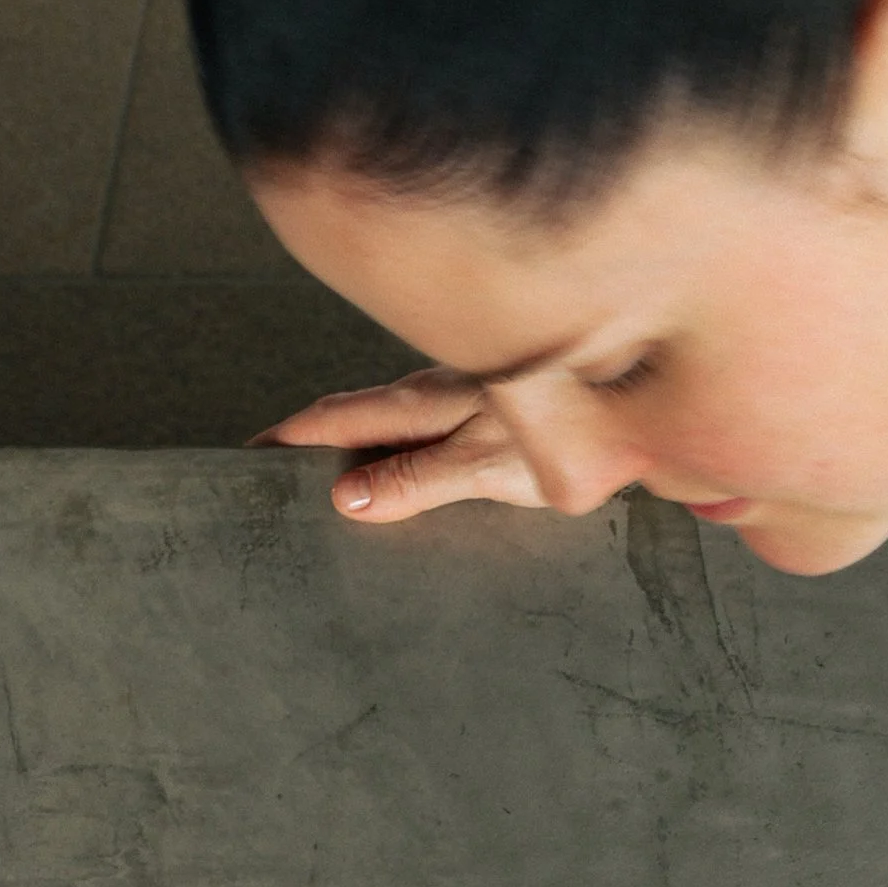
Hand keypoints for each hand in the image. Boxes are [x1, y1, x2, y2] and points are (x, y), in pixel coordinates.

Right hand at [251, 371, 551, 524]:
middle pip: (357, 414)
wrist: (639, 414)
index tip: (248, 456)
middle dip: (310, 437)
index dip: (290, 439)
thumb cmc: (572, 436)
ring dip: (355, 440)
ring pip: (392, 416)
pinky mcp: (494, 407)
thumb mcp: (484, 469)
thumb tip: (345, 496)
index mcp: (426, 402)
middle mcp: (440, 390)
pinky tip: (405, 465)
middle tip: (269, 464)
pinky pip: (427, 424)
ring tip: (323, 474)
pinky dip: (397, 444)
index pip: (336, 419)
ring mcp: (467, 396)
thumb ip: (417, 481)